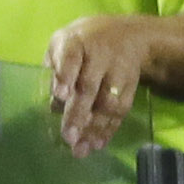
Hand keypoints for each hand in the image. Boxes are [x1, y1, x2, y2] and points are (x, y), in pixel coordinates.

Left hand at [45, 13, 162, 155]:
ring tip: (80, 148)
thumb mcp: (63, 41)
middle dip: (78, 113)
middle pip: (88, 86)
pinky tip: (97, 144)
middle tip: (68, 137)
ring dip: (94, 128)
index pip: (70, 57)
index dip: (65, 75)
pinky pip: (120, 110)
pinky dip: (109, 129)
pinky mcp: (130, 87)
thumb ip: (54, 67)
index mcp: (76, 42)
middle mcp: (100, 57)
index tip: (60, 94)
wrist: (131, 35)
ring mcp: (117, 72)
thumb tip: (52, 101)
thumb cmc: (85, 41)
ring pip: (107, 102)